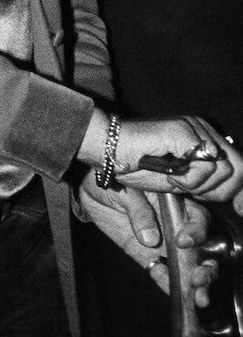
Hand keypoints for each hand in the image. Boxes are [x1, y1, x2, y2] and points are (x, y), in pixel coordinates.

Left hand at [77, 181, 217, 306]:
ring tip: (198, 297)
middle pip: (202, 247)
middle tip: (199, 278)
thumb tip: (150, 239)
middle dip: (205, 265)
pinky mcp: (145, 254)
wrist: (87, 187)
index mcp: (174, 202)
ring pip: (186, 264)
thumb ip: (138, 210)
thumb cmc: (110, 179)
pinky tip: (174, 293)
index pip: (197, 218)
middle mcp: (174, 224)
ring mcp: (161, 242)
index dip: (196, 231)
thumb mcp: (124, 189)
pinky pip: (159, 270)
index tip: (183, 241)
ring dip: (194, 281)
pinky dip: (166, 282)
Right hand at [112, 116, 242, 205]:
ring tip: (174, 180)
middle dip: (219, 191)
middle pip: (239, 168)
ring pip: (224, 170)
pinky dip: (190, 180)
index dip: (239, 190)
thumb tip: (241, 201)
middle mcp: (202, 128)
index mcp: (202, 137)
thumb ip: (209, 185)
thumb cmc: (134, 165)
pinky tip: (170, 175)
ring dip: (199, 185)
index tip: (239, 208)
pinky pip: (205, 167)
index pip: (240, 165)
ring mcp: (194, 128)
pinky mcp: (184, 132)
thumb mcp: (180, 182)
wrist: (107, 149)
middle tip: (191, 192)